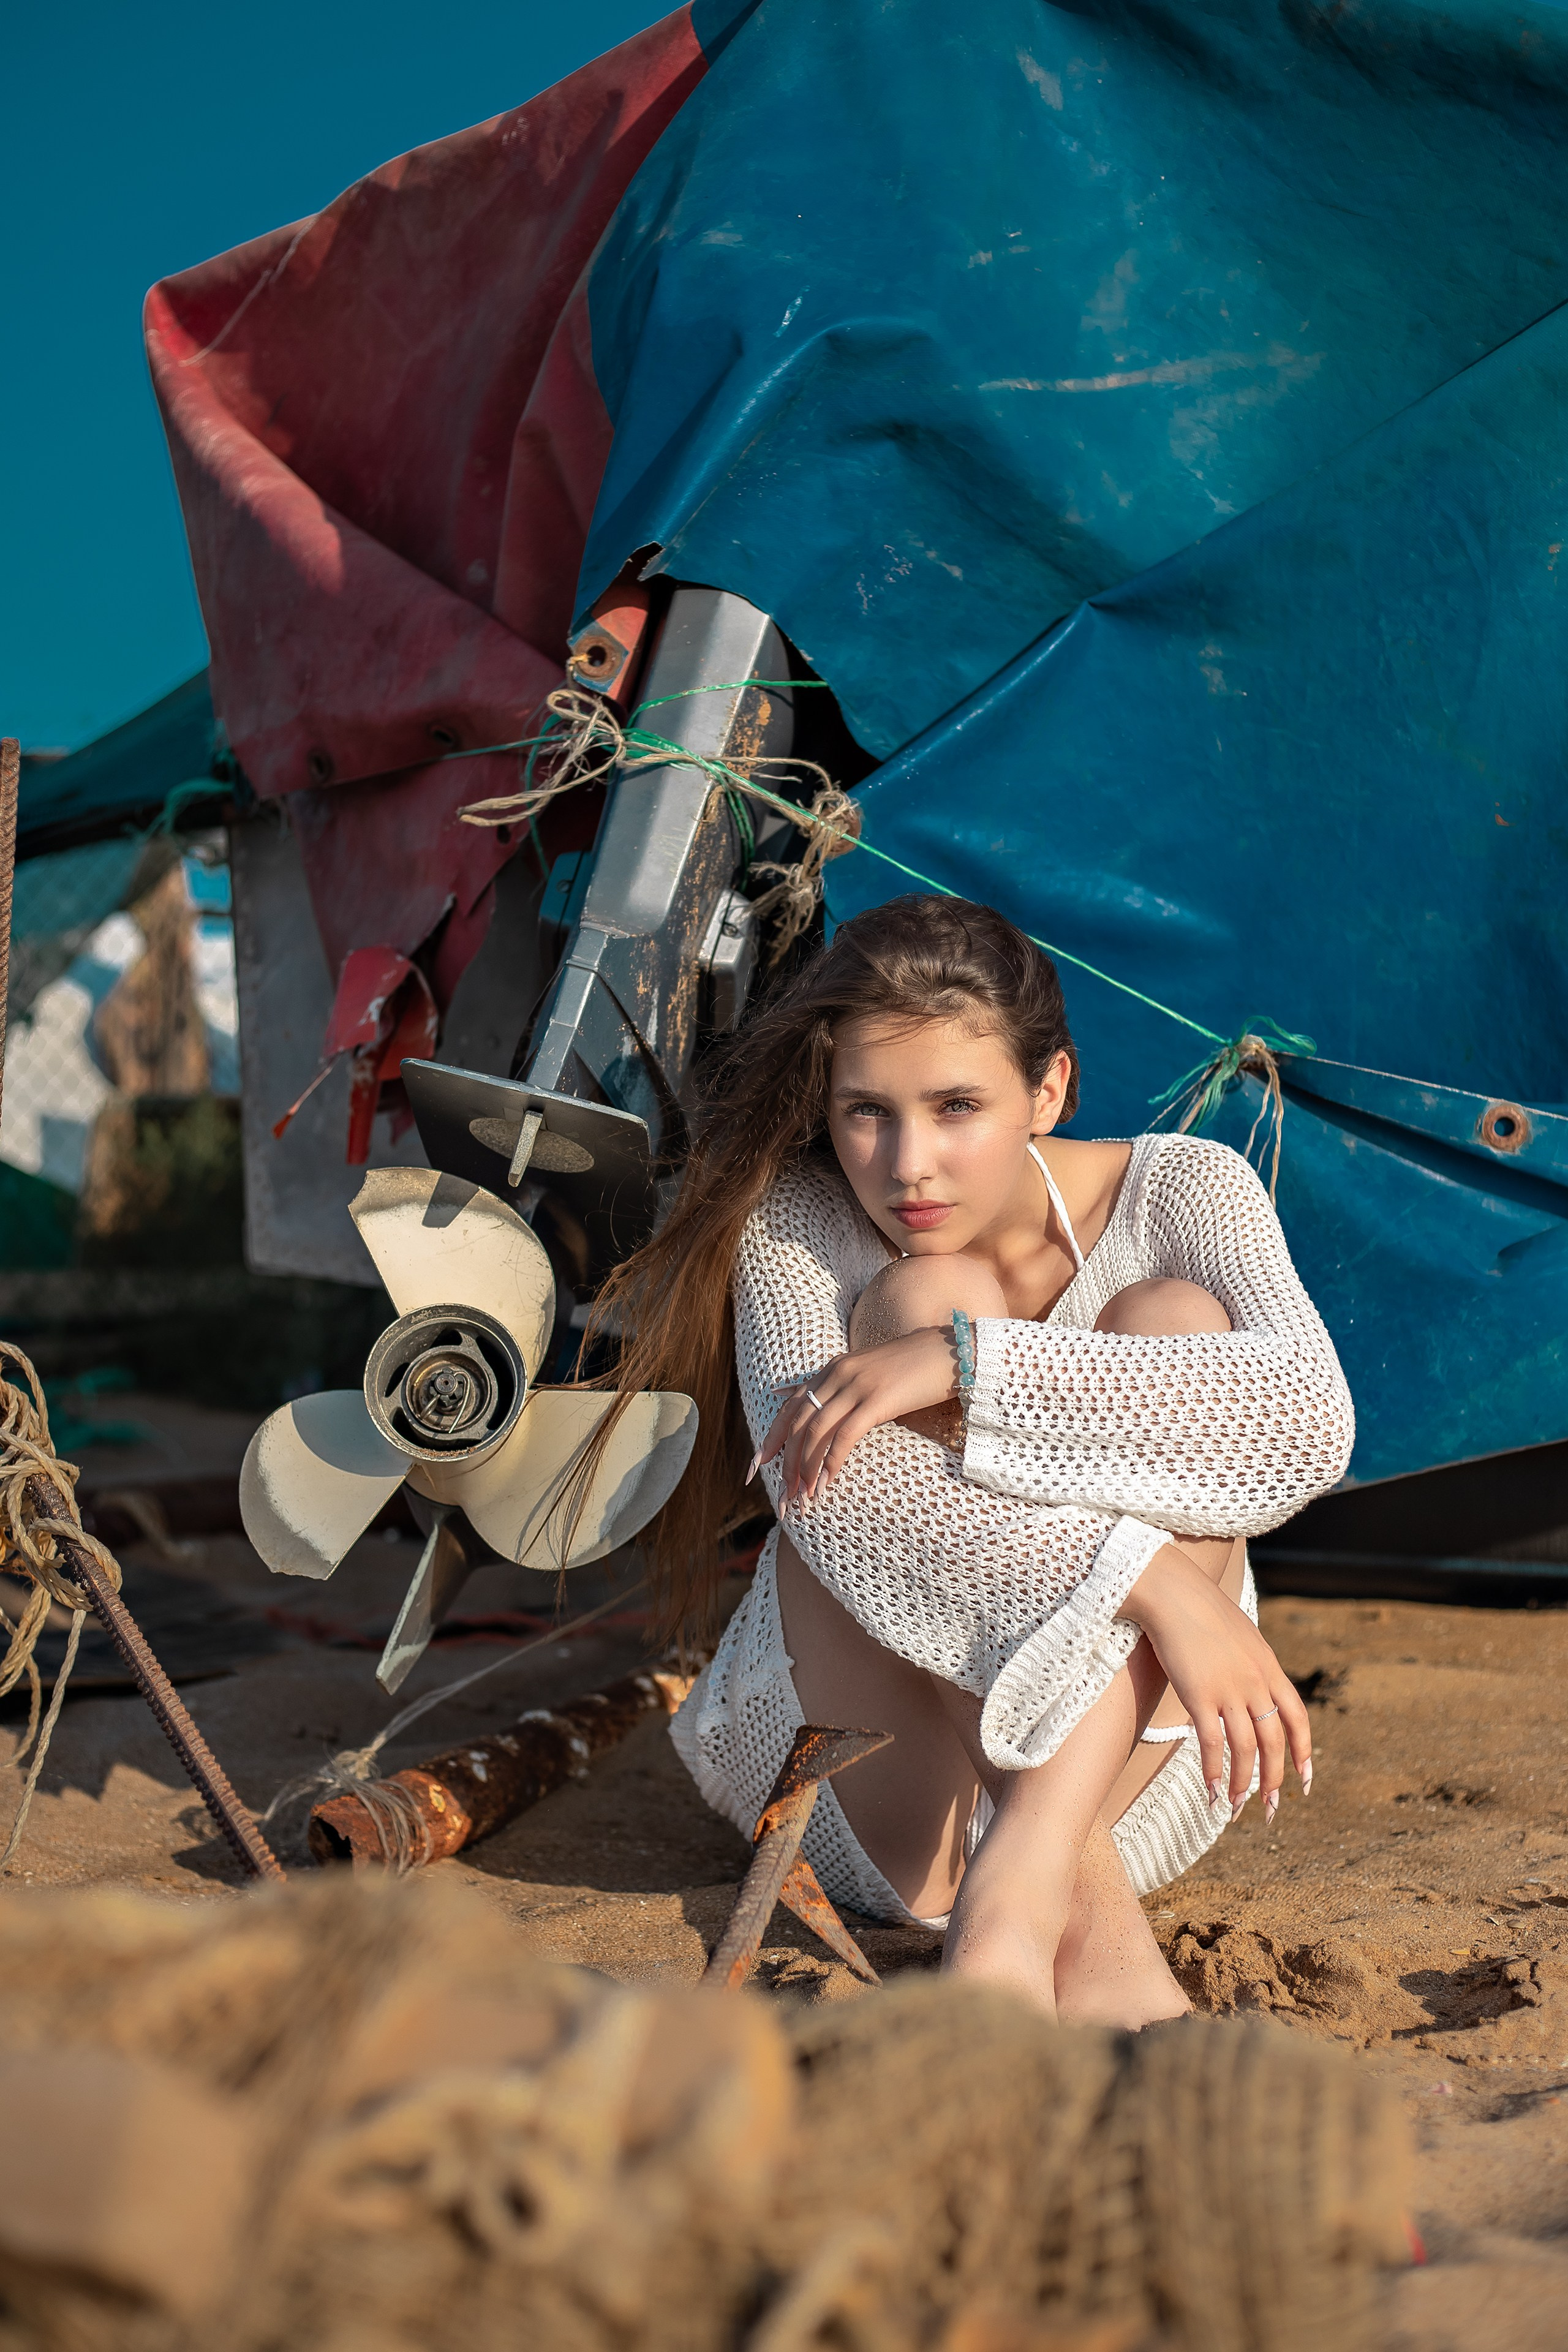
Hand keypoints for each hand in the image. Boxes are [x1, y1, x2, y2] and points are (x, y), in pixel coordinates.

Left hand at [756, 1326, 957, 1500]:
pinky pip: (844, 1436)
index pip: (790, 1406)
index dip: (771, 1437)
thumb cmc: (912, 1369)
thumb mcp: (867, 1373)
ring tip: (802, 1496)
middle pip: (797, 1423)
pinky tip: (826, 1483)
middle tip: (783, 1494)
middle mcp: (838, 1375)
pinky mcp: (877, 1400)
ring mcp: (856, 1386)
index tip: (757, 1465)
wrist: (950, 1352)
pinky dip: (830, 1462)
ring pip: (815, 1432)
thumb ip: (838, 1387)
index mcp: (832, 1369)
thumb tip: (802, 1399)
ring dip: (805, 1468)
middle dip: (785, 1461)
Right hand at [1117, 1544, 1310, 1821]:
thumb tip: (1251, 1684)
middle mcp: (1255, 1681)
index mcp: (1268, 1666)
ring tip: (1236, 1808)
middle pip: (1274, 1740)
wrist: (1172, 1591)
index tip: (1305, 1780)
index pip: (1297, 1717)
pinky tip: (1212, 1791)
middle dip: (1274, 1779)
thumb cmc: (1199, 1608)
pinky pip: (1211, 1743)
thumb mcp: (1240, 1634)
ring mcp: (1228, 1689)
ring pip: (1246, 1748)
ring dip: (1243, 1784)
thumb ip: (1251, 1662)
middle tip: (1270, 1809)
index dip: (1304, 1751)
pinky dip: (1214, 1771)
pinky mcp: (1198, 1695)